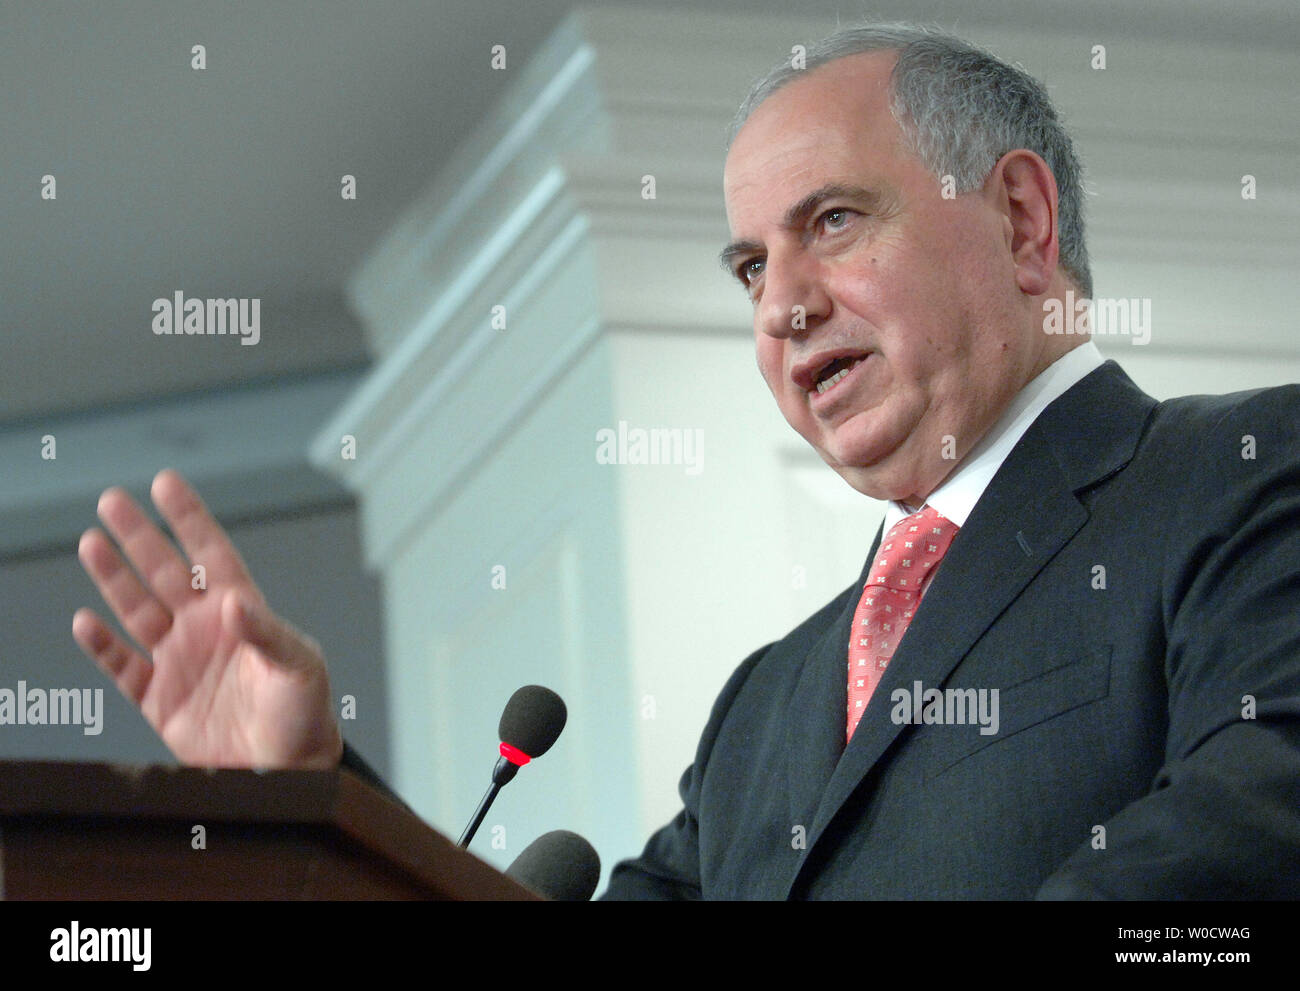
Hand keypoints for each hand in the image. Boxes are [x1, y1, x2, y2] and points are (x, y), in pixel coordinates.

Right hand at [72, 469, 342, 768]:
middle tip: (112, 500)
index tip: (166, 483)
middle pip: (165, 572)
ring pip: (137, 609)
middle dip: (139, 536)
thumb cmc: (305, 713)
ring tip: (91, 543)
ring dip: (114, 579)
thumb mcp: (300, 667)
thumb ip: (268, 633)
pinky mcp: (160, 699)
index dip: (189, 518)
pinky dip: (101, 646)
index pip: (210, 554)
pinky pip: (122, 667)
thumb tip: (234, 602)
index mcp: (244, 611)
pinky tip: (85, 622)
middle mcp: (206, 628)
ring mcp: (180, 660)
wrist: (289, 772)